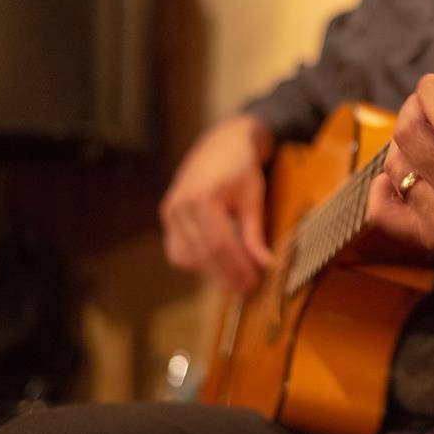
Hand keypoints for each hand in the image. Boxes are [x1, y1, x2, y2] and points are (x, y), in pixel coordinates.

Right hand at [159, 114, 273, 291]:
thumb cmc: (242, 168)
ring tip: (236, 279)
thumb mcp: (254, 199)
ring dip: (211, 272)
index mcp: (202, 197)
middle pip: (202, 254)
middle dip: (226, 275)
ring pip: (187, 257)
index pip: (219, 245)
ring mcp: (169, 211)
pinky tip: (217, 265)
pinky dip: (197, 262)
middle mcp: (179, 205)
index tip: (254, 283)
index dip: (237, 268)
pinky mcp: (168, 216)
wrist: (222, 143)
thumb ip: (255, 234)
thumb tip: (265, 266)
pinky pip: (179, 250)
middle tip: (247, 289)